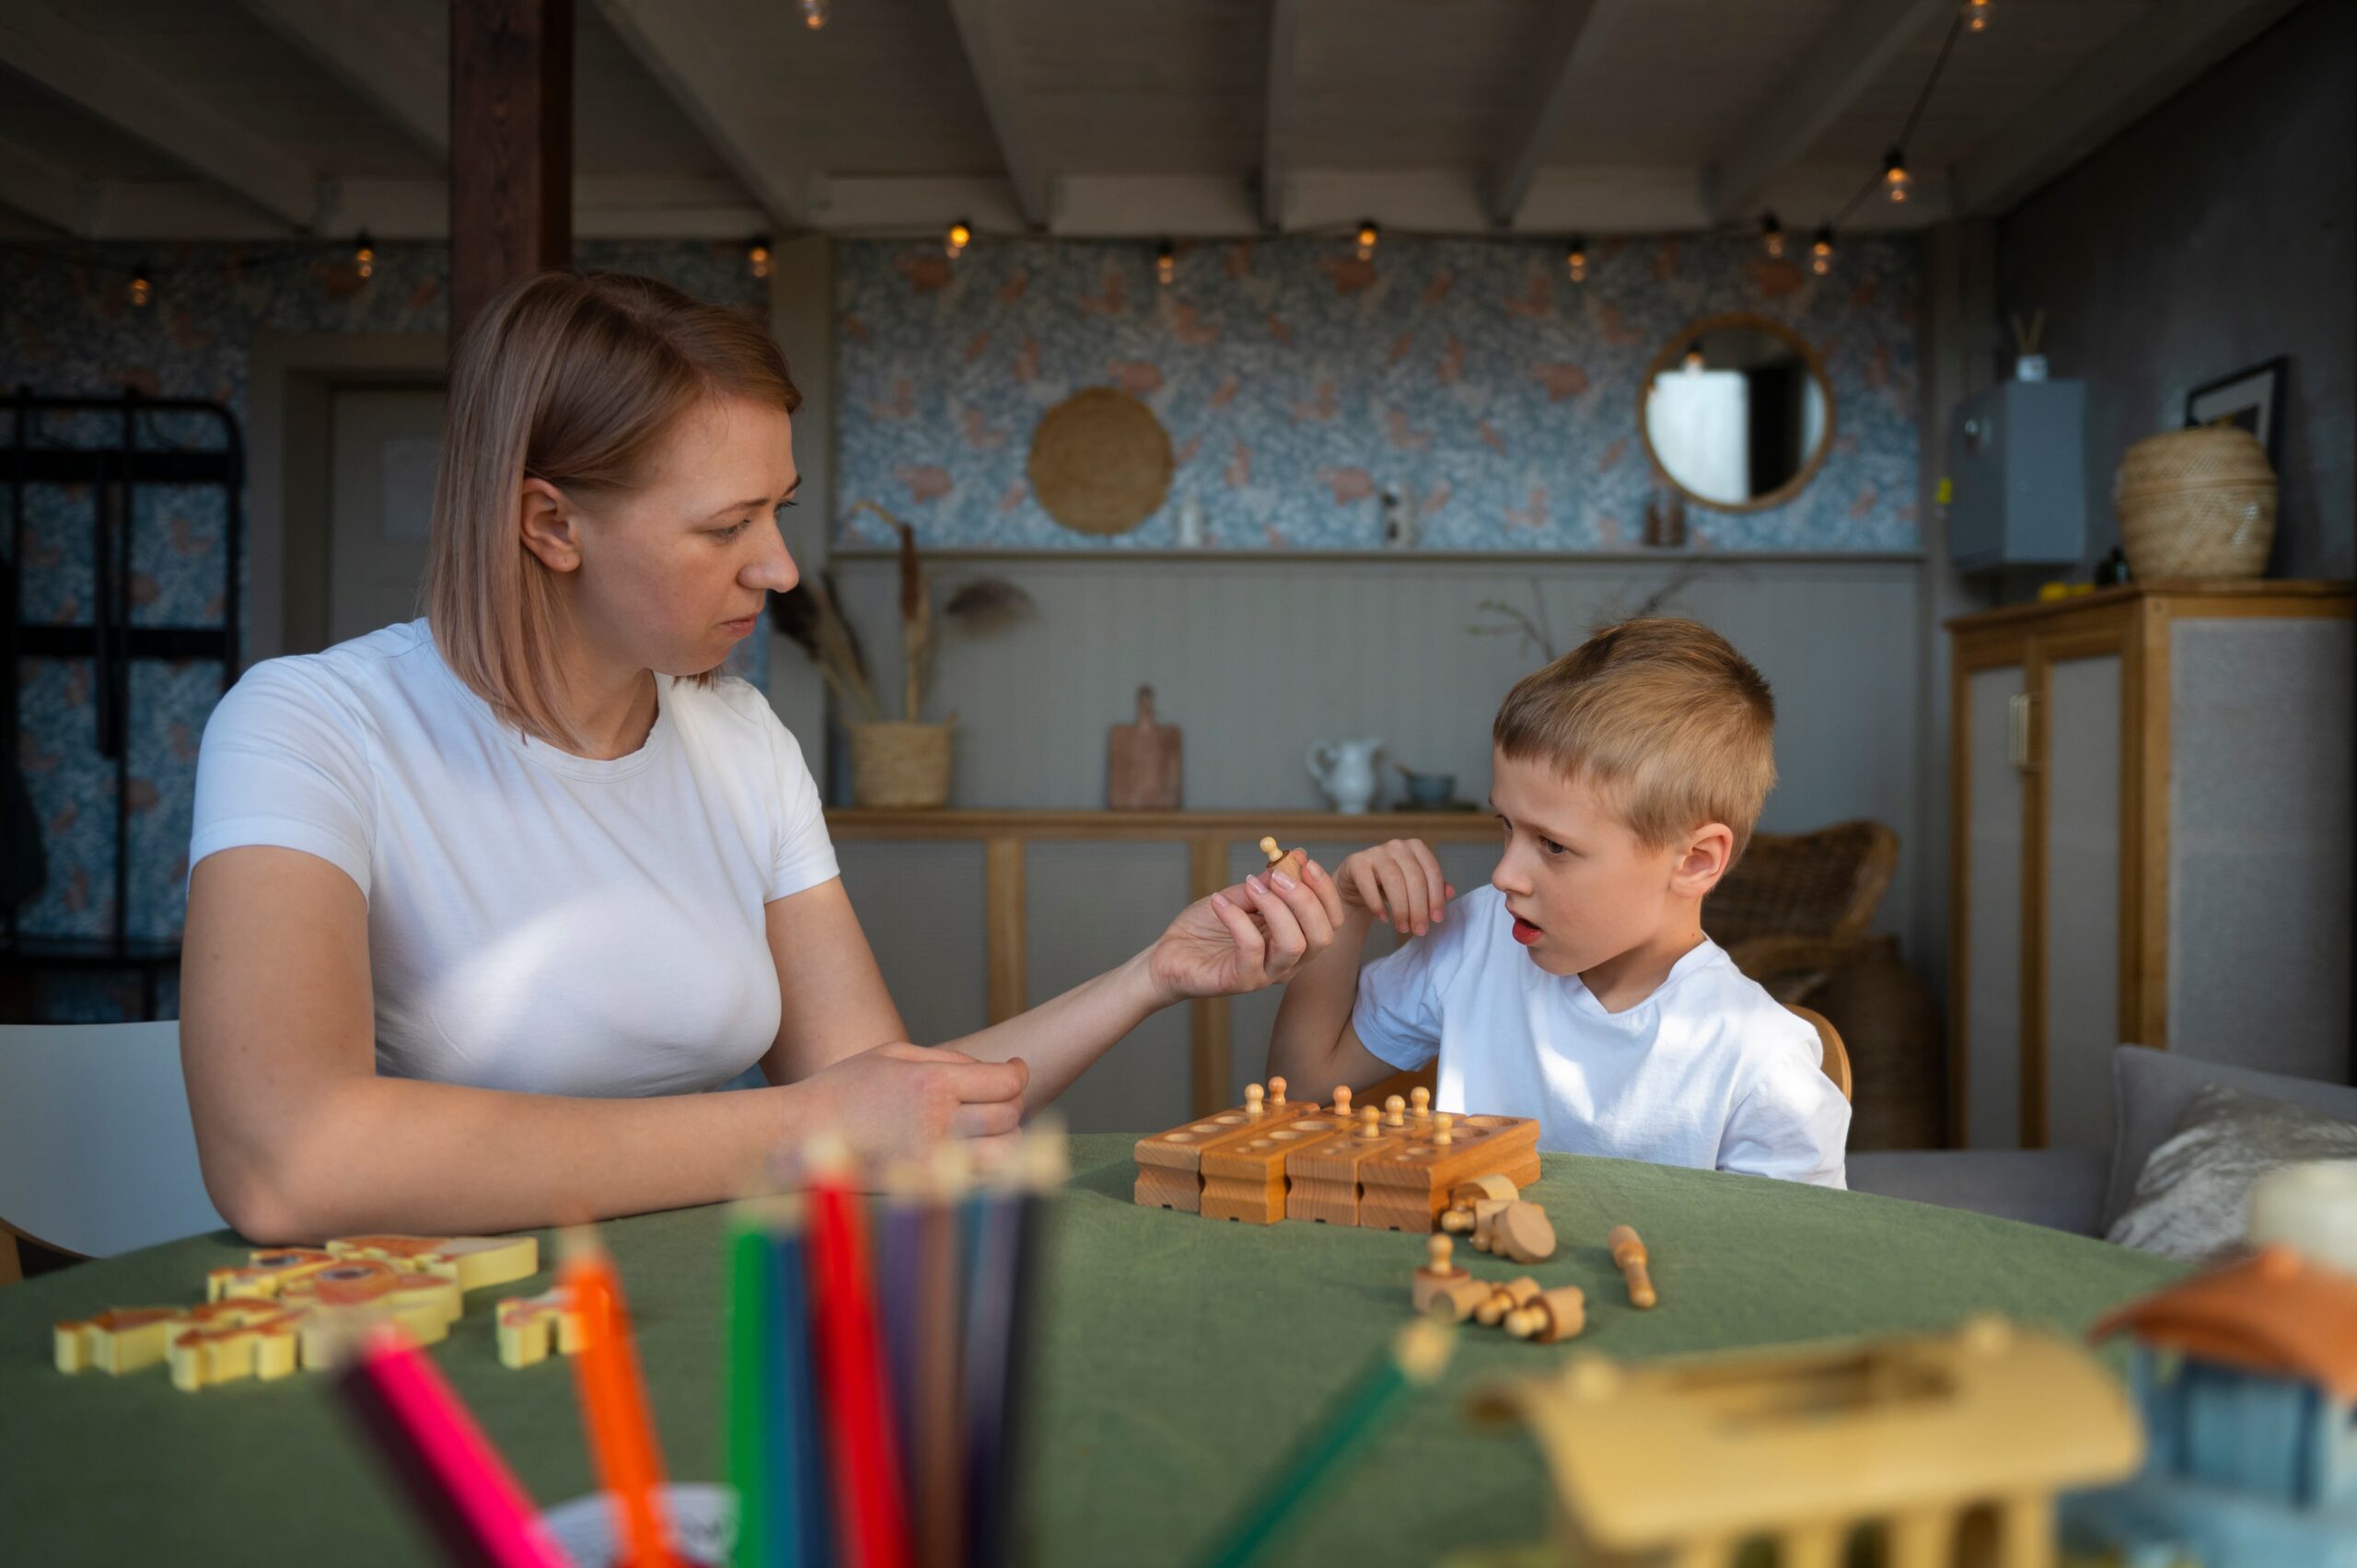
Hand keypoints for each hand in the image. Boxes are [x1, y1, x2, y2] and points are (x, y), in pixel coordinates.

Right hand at [787, 1042, 1029, 1170]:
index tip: (1016, 1070)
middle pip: (1010, 1117)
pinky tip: (974, 1152)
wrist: (799, 1137)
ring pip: (1004, 1156)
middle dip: (1013, 1103)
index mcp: (932, 1084)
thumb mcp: (892, 1055)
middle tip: (1000, 1097)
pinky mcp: (924, 1188)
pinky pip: (979, 1182)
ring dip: (1007, 1140)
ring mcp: (932, 1162)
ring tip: (990, 1128)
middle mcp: (938, 1124)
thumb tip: (988, 1071)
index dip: (1019, 1073)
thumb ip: (946, 1059)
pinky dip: (987, 1167)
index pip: (1005, 1082)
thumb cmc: (843, 1089)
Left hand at [1145, 856, 1346, 1002]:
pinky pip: (1251, 949)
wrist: (1169, 956)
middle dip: (1305, 899)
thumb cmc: (1206, 929)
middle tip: (1277, 875)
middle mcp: (1289, 961)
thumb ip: (1268, 882)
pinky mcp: (1241, 981)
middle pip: (1322, 935)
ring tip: (1251, 886)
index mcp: (1295, 939)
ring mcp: (1267, 974)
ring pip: (1294, 944)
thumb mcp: (1241, 896)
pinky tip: (1219, 901)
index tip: (1304, 861)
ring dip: (1276, 907)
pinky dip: (1238, 918)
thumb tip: (1295, 857)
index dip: (1324, 890)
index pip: (1331, 920)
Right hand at [1336, 838, 1456, 936]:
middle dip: (1419, 908)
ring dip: (1401, 909)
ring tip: (1403, 928)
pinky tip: (1384, 919)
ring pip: (1394, 881)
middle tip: (1420, 930)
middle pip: (1415, 878)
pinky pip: (1369, 886)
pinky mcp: (1356, 862)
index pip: (1432, 871)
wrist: (1357, 883)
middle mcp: (1397, 845)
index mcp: (1416, 847)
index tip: (1437, 919)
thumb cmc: (1391, 884)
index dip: (1436, 897)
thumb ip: (1433, 888)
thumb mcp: (1414, 886)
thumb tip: (1450, 893)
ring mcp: (1375, 852)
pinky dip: (1377, 905)